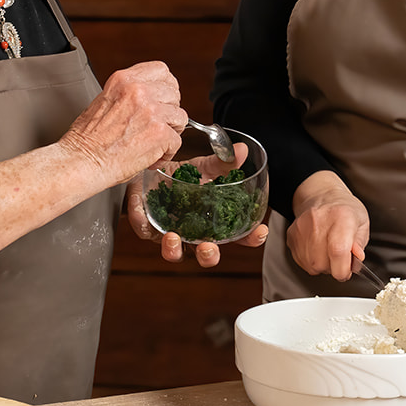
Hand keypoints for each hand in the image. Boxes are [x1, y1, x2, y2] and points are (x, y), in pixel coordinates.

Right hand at [59, 62, 184, 187]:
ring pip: (181, 117)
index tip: (162, 100)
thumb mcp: (104, 101)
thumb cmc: (86, 140)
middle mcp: (139, 91)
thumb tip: (149, 99)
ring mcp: (151, 111)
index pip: (162, 71)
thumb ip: (128, 95)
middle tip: (156, 127)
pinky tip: (151, 157)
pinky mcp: (160, 133)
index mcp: (124, 80)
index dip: (166, 88)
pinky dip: (166, 153)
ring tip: (153, 143)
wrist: (81, 162)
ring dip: (170, 132)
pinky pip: (177, 142)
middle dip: (168, 112)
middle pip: (175, 94)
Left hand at [125, 144, 268, 265]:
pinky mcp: (148, 228)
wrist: (150, 169)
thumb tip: (241, 150)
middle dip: (209, 256)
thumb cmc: (180, 175)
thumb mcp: (203, 168)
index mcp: (212, 222)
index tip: (259, 232)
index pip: (237, 236)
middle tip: (208, 247)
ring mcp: (171, 233)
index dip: (250, 238)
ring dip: (174, 250)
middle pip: (206, 255)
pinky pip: (146, 232)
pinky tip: (146, 218)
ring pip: (175, 253)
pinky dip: (146, 227)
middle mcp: (194, 233)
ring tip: (173, 238)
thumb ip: (223, 163)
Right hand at [286, 170, 369, 279]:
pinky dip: (312, 261)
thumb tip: (357, 259)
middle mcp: (319, 222)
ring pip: (311, 266)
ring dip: (323, 265)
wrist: (321, 196)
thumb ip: (360, 244)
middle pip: (323, 263)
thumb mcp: (362, 223)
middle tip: (340, 256)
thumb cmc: (344, 210)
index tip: (347, 270)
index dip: (343, 269)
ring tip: (328, 250)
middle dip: (334, 267)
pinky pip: (302, 262)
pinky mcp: (291, 236)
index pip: (338, 251)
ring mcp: (302, 229)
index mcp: (341, 216)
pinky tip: (318, 248)